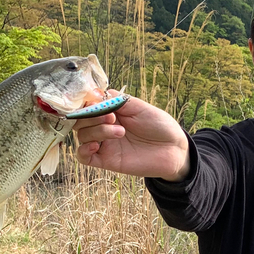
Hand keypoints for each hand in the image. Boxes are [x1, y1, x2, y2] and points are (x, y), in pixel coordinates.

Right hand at [74, 91, 189, 181]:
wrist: (173, 149)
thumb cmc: (159, 125)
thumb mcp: (139, 107)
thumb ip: (117, 100)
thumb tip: (96, 93)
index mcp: (110, 112)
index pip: (87, 106)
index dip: (87, 104)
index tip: (97, 102)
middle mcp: (104, 127)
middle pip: (80, 121)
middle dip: (91, 117)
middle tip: (111, 118)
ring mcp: (104, 144)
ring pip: (82, 136)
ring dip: (96, 132)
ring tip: (120, 132)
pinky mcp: (106, 160)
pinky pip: (83, 157)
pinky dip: (83, 150)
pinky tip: (96, 146)